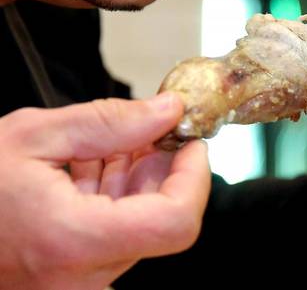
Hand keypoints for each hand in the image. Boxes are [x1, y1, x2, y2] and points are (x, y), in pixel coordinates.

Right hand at [0, 93, 209, 289]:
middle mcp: (84, 276)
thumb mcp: (34, 134)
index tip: (190, 141)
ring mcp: (82, 283)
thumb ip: (111, 122)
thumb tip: (168, 111)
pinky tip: (93, 168)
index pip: (176, 223)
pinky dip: (120, 195)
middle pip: (163, 219)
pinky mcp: (80, 277)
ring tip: (104, 147)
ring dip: (139, 179)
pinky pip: (122, 232)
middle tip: (144, 130)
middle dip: (163, 168)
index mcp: (72, 240)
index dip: (196, 177)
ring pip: (144, 224)